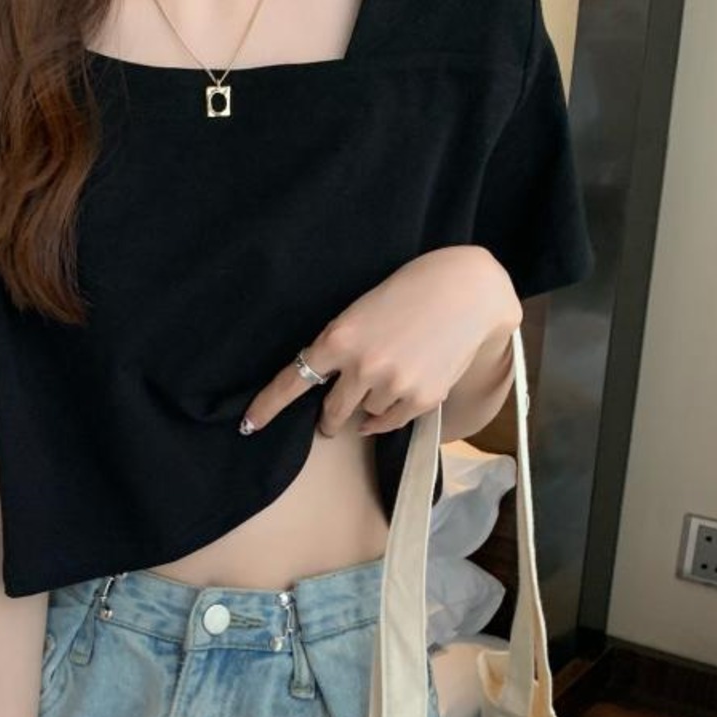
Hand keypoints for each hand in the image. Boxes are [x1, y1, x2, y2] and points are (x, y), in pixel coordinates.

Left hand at [241, 246, 519, 438]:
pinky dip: (389, 415)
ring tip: (392, 374)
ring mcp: (393, 386)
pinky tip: (401, 393)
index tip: (249, 425)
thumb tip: (333, 391)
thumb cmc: (410, 292)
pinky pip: (391, 422)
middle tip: (331, 418)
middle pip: (331, 410)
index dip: (268, 406)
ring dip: (369, 404)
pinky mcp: (422, 399)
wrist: (467, 291)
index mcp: (339, 339)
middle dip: (330, 417)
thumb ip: (342, 348)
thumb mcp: (362, 311)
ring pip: (365, 415)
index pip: (294, 381)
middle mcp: (362, 367)